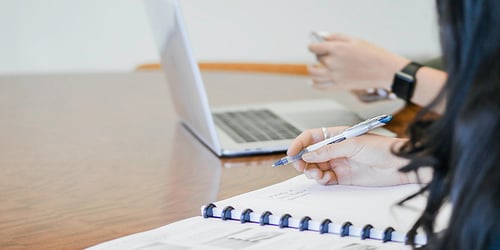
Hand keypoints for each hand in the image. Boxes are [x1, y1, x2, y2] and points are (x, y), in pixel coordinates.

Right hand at [288, 126, 412, 185]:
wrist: (400, 165)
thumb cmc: (382, 148)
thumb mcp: (352, 145)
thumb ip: (328, 150)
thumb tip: (308, 154)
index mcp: (336, 135)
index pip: (311, 137)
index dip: (299, 144)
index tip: (291, 153)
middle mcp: (335, 149)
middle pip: (310, 154)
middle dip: (302, 160)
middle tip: (301, 167)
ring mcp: (338, 163)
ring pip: (316, 167)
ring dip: (311, 171)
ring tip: (317, 174)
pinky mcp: (343, 177)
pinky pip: (325, 178)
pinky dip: (322, 180)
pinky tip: (326, 179)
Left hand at [308, 34, 408, 89]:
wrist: (385, 70)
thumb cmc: (373, 54)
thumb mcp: (355, 40)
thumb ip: (336, 37)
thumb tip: (323, 37)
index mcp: (337, 48)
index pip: (315, 47)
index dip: (312, 46)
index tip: (313, 46)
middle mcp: (333, 62)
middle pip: (317, 59)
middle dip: (319, 56)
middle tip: (323, 55)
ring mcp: (335, 75)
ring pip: (314, 73)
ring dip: (311, 70)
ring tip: (312, 68)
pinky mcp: (339, 86)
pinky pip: (321, 86)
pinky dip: (315, 84)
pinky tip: (313, 82)